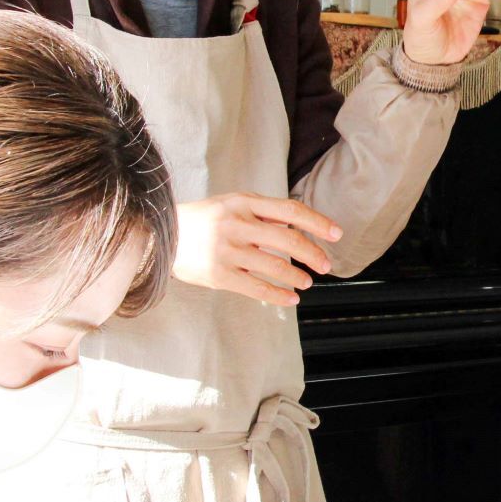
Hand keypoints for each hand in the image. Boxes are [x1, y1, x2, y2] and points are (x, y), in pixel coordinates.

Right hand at [172, 193, 342, 305]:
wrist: (163, 235)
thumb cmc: (205, 219)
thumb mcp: (232, 204)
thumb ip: (263, 213)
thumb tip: (302, 224)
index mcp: (244, 203)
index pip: (290, 211)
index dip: (318, 222)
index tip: (337, 234)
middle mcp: (237, 224)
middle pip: (288, 240)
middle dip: (313, 254)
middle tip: (326, 265)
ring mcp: (227, 250)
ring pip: (275, 266)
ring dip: (297, 276)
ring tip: (307, 282)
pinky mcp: (219, 274)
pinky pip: (257, 288)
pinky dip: (278, 295)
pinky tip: (291, 298)